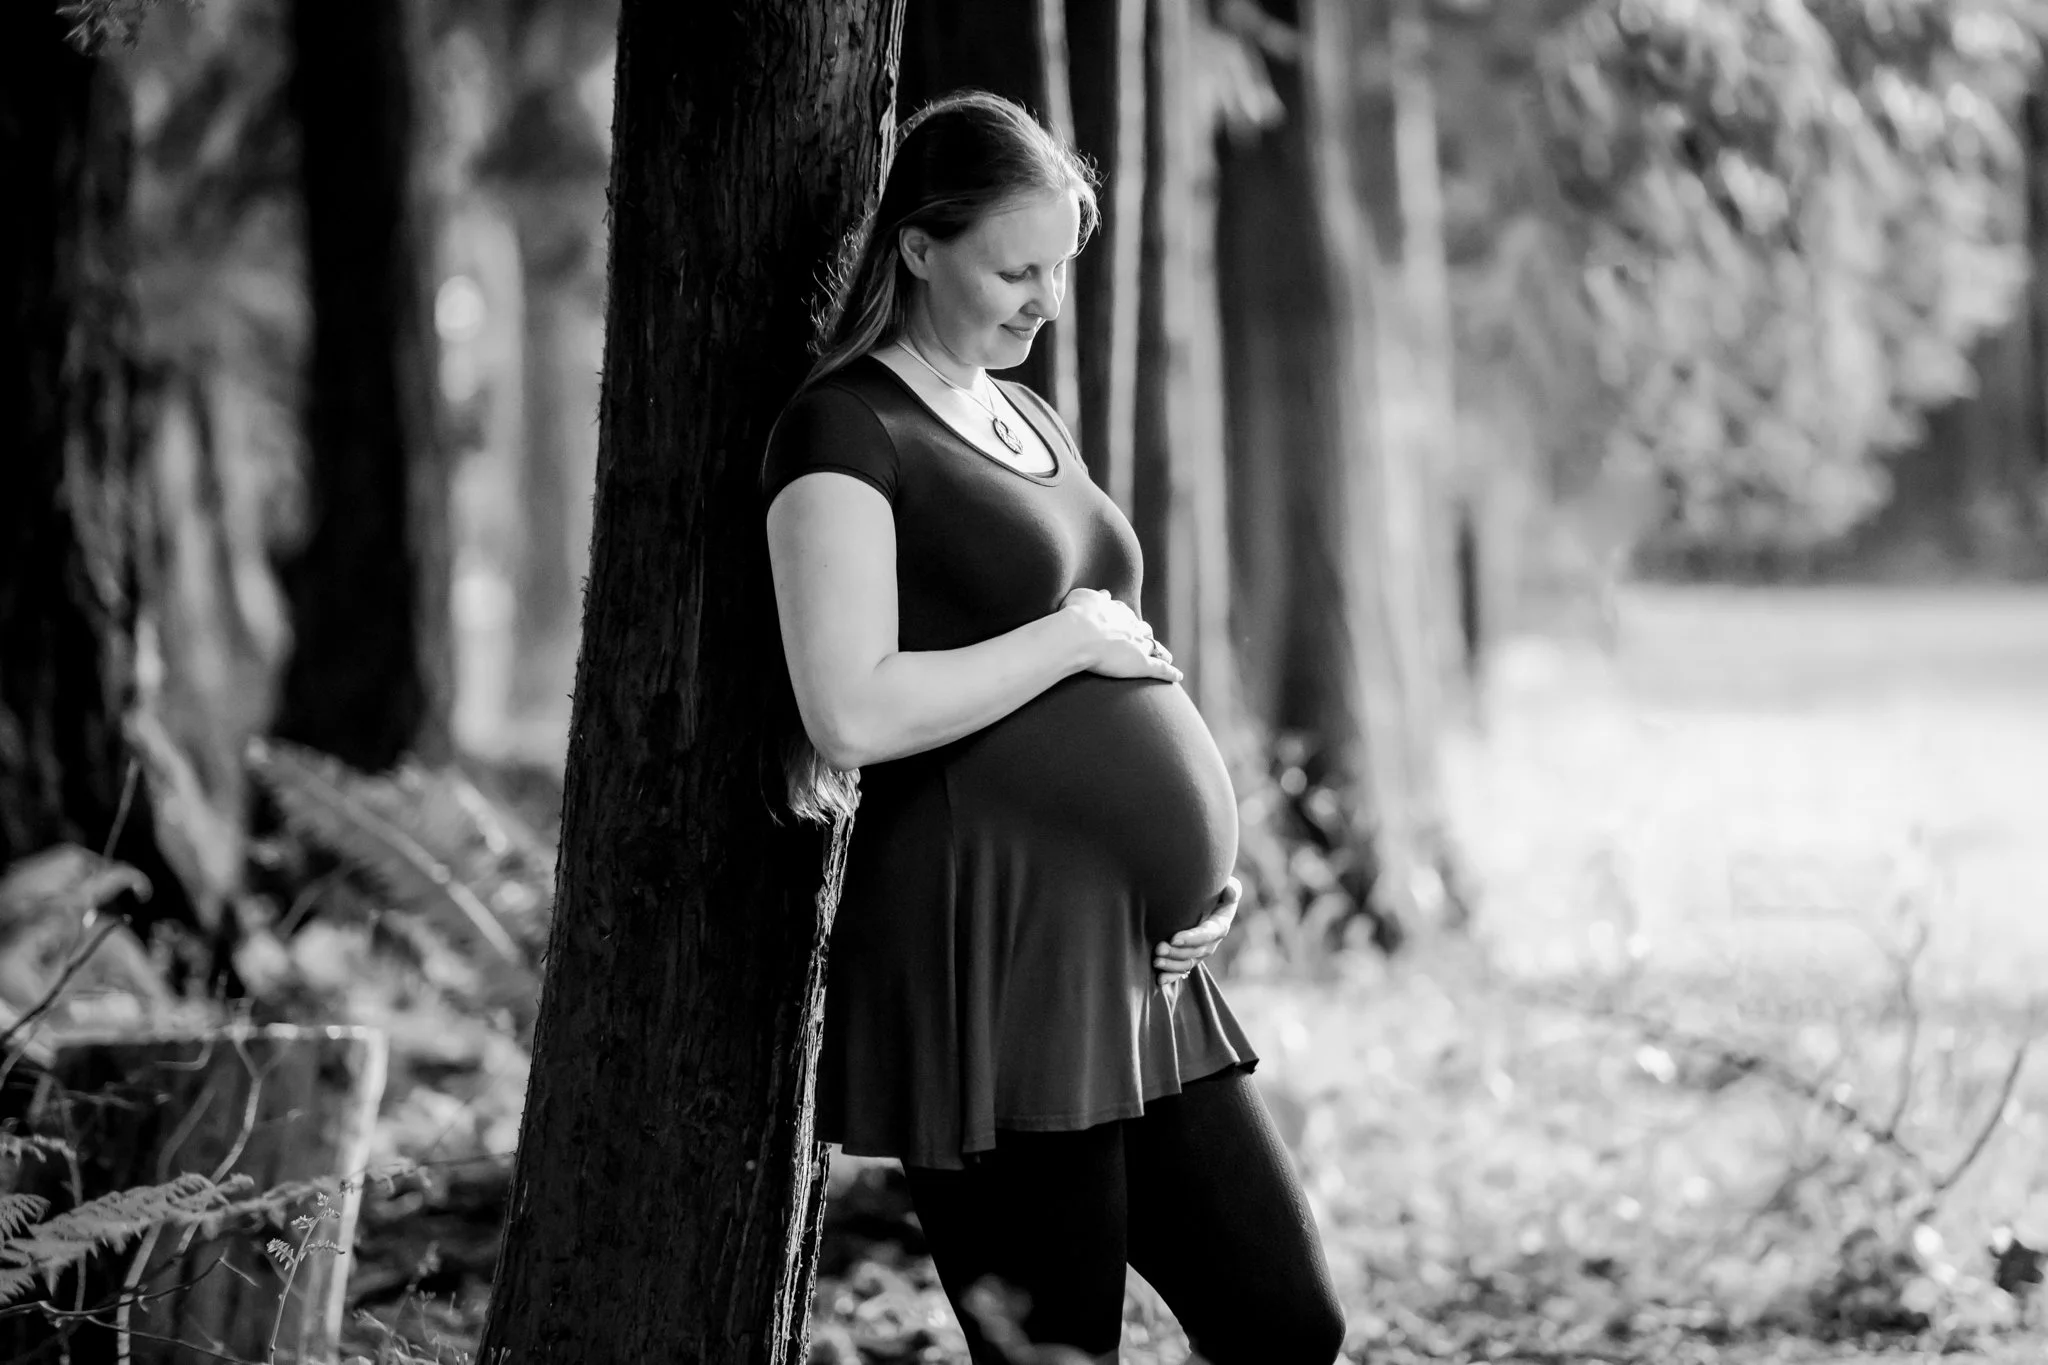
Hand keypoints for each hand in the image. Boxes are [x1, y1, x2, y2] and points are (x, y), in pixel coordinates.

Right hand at [1058, 587, 1179, 682]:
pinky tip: (1177, 677)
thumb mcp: (1083, 597)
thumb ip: (1096, 597)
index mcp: (1118, 612)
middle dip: (1145, 634)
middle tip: (1146, 640)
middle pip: (1144, 630)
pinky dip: (1170, 673)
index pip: (1127, 616)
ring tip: (1166, 656)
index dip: (1127, 621)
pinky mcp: (1142, 664)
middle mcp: (1132, 627)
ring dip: (1161, 652)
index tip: (1126, 624)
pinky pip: (1160, 669)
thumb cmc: (1077, 615)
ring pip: (1155, 648)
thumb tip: (1105, 594)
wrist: (1079, 634)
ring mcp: (1139, 645)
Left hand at [1155, 876, 1239, 991]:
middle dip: (1177, 953)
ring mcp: (1201, 952)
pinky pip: (1183, 970)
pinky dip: (1172, 976)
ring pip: (1188, 963)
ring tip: (1155, 962)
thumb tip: (1231, 890)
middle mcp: (1212, 942)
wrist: (1206, 900)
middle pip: (1196, 952)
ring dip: (1172, 965)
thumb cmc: (1215, 889)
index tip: (1174, 938)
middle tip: (1159, 949)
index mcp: (1220, 925)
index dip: (1192, 938)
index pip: (1207, 934)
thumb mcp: (1227, 886)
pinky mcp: (1190, 957)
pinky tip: (1159, 980)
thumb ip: (1231, 888)